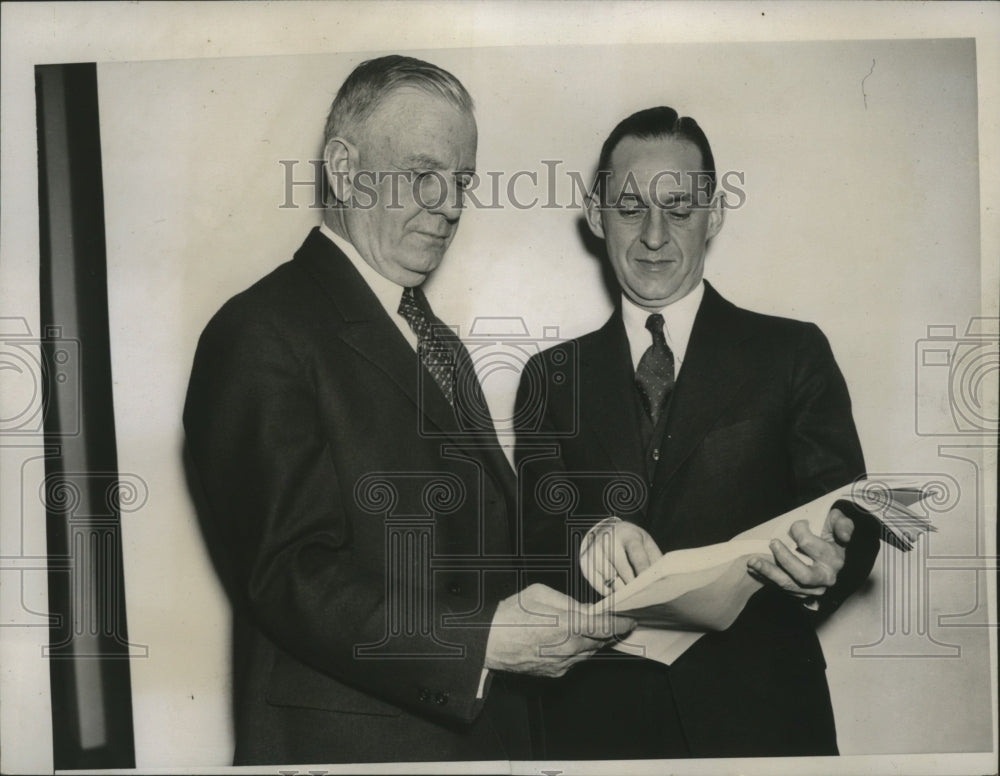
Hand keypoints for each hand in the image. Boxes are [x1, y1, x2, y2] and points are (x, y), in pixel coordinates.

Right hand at [484, 584, 635, 677]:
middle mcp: (568, 648)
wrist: (487, 642)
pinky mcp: (554, 672)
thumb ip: (568, 602)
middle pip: (600, 641)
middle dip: (609, 631)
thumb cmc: (509, 614)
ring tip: (594, 628)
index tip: (629, 620)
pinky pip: (574, 660)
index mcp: (567, 625)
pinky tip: (571, 639)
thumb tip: (587, 609)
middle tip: (616, 621)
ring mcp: (561, 663)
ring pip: (588, 652)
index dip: (621, 624)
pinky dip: (578, 650)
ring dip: (594, 641)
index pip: (605, 628)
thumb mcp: (539, 594)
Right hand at [580, 517, 662, 593]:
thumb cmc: (630, 540)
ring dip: (620, 589)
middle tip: (640, 595)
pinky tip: (616, 593)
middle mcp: (608, 540)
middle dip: (631, 583)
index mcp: (627, 534)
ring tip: (629, 595)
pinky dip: (607, 591)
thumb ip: (653, 557)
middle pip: (621, 567)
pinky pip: (596, 583)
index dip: (643, 570)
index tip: (649, 584)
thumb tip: (661, 578)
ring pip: (608, 577)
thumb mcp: (644, 541)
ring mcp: (594, 550)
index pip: (636, 554)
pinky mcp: (585, 561)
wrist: (607, 529)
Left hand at [747, 508, 854, 601]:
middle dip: (784, 559)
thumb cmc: (830, 533)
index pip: (811, 546)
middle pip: (803, 575)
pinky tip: (753, 569)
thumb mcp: (838, 523)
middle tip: (772, 543)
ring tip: (752, 561)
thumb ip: (843, 524)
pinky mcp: (798, 592)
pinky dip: (764, 577)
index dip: (800, 532)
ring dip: (768, 572)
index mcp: (834, 559)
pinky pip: (779, 588)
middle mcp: (825, 578)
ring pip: (788, 584)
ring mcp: (811, 588)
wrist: (829, 552)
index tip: (797, 524)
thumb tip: (844, 536)